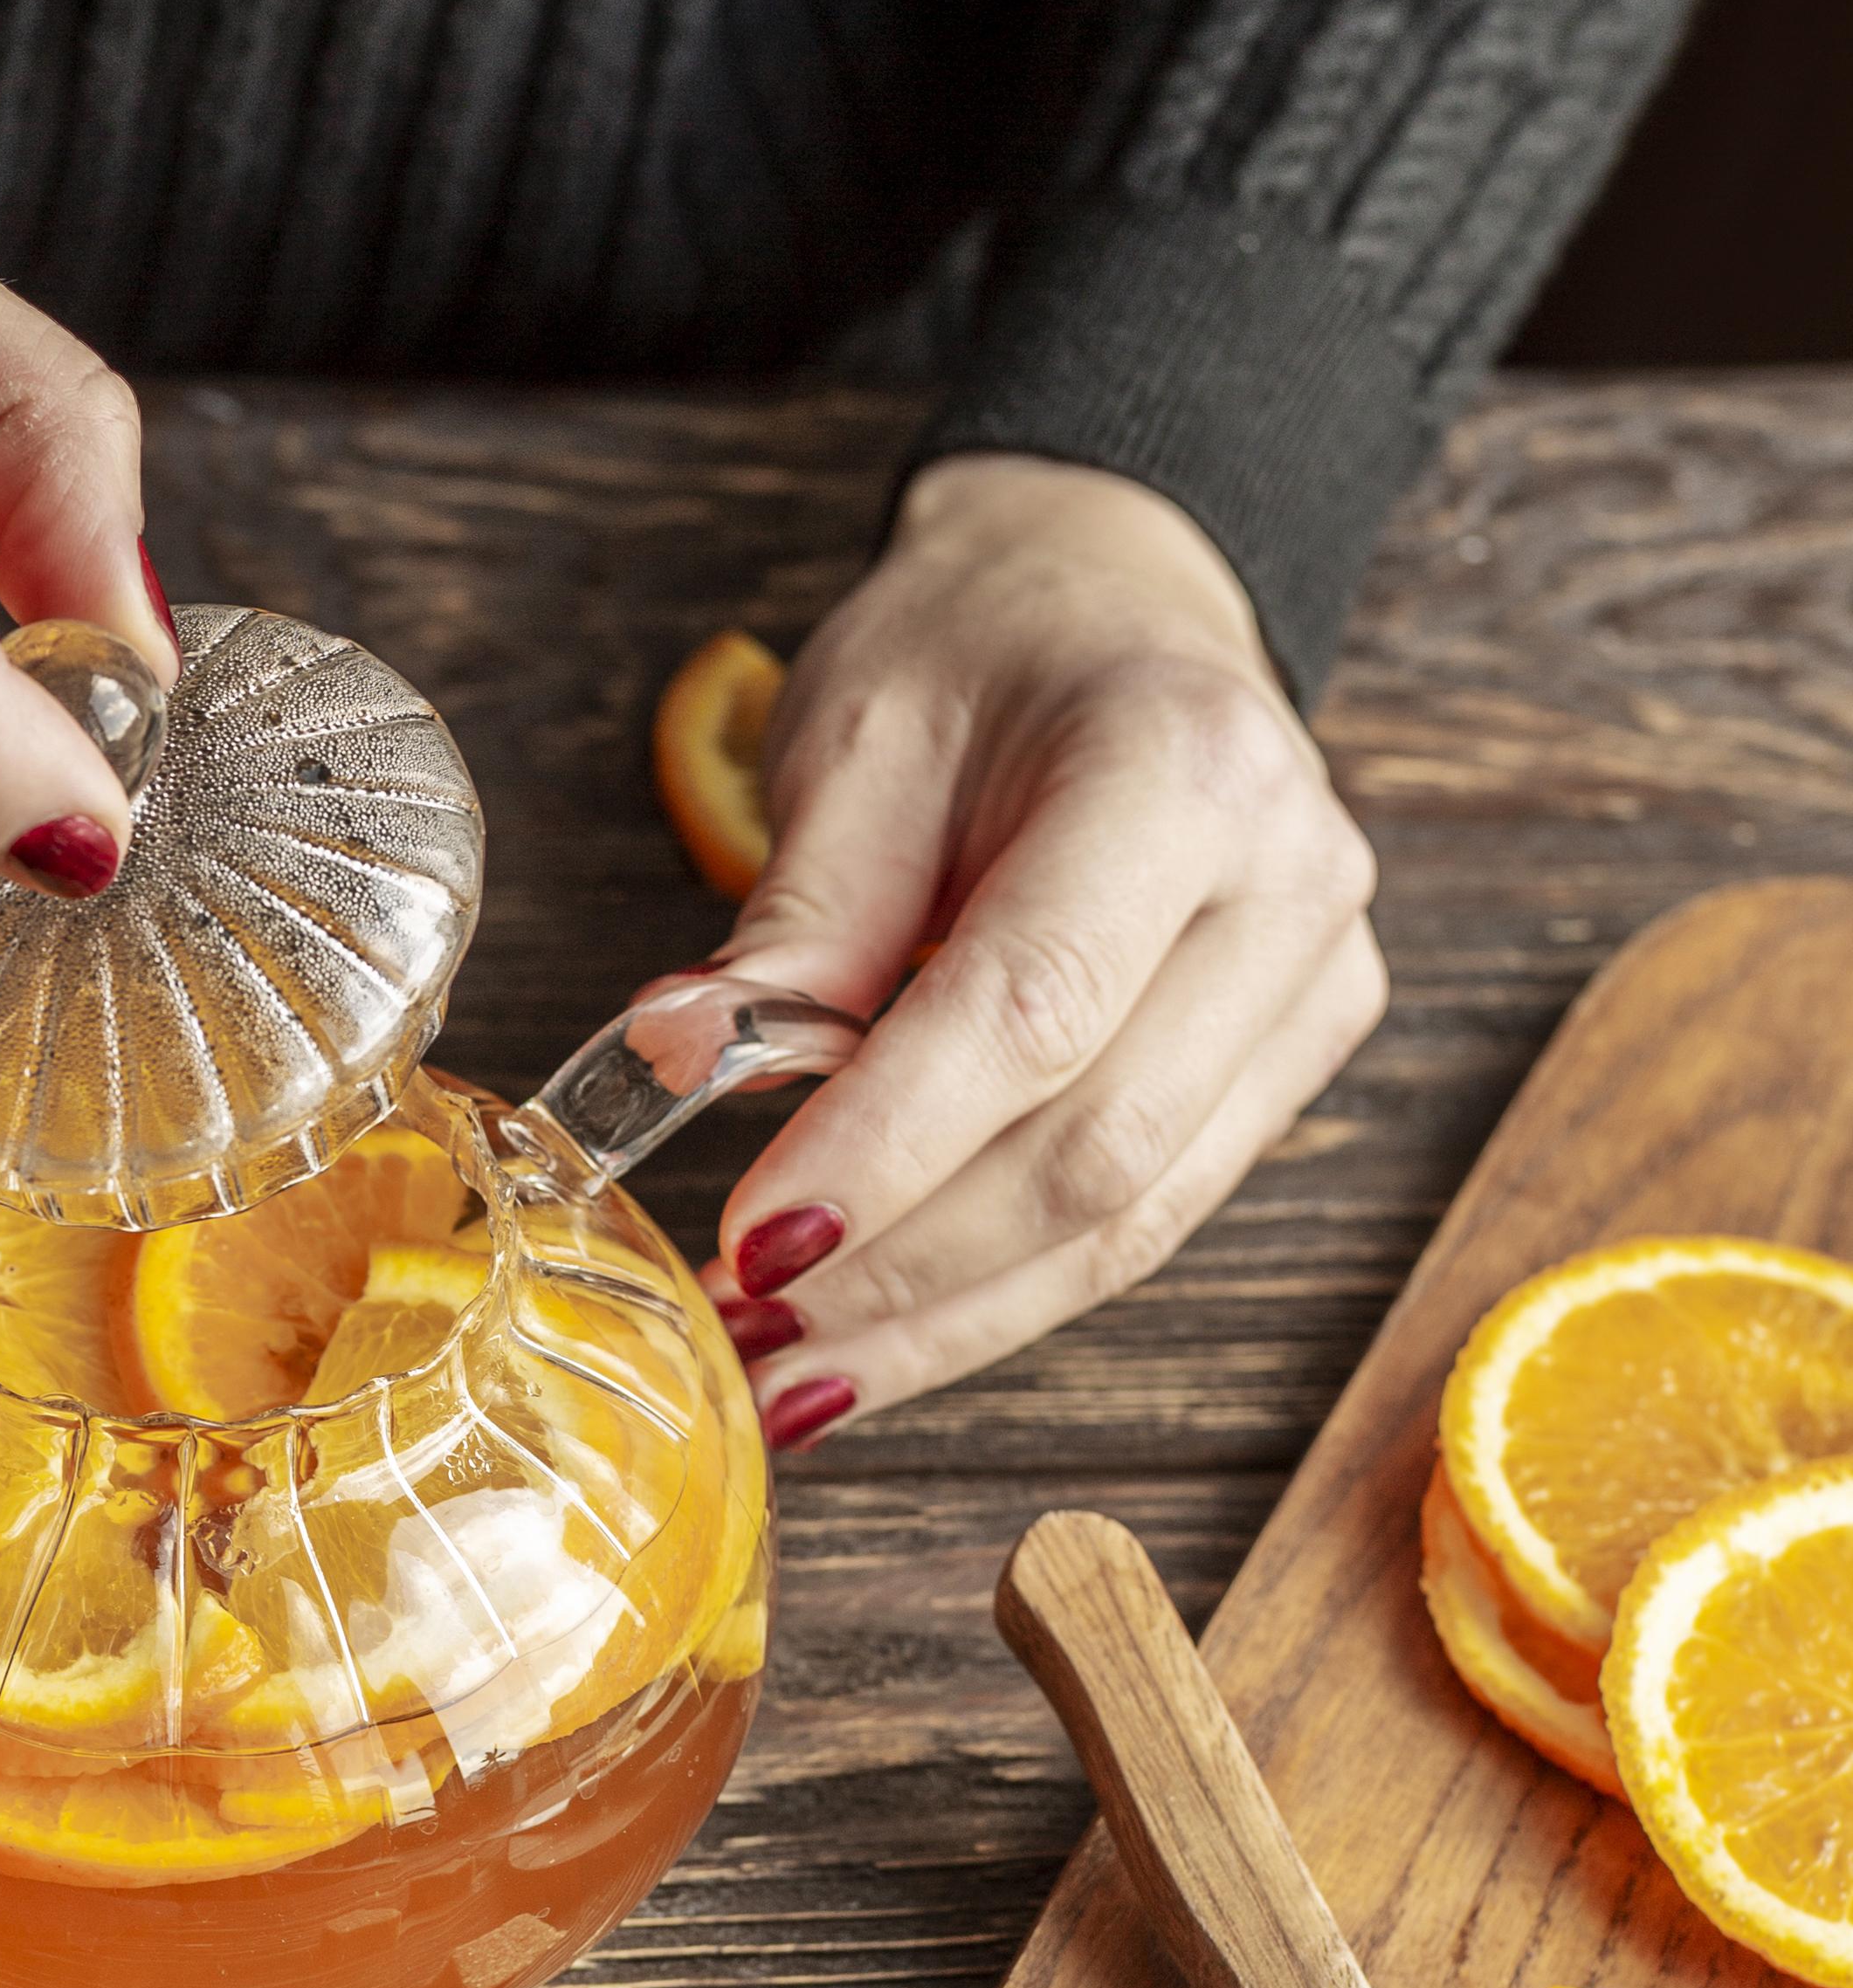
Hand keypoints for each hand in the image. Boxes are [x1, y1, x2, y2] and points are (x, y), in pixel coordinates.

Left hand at [692, 454, 1385, 1444]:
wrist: (1112, 611)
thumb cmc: (977, 658)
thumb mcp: (858, 738)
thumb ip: (792, 920)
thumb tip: (677, 1061)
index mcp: (1183, 767)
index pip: (1033, 1009)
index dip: (886, 1149)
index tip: (749, 1240)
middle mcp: (1289, 885)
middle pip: (1094, 1149)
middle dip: (903, 1269)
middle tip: (743, 1331)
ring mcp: (1311, 990)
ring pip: (1128, 1223)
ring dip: (944, 1324)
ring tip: (787, 1375)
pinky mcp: (1284, 1069)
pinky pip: (1139, 1222)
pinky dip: (995, 1297)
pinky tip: (872, 1339)